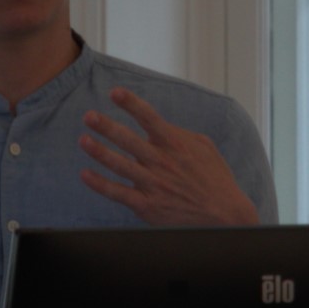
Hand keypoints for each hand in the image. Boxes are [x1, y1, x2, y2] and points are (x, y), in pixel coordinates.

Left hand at [79, 87, 258, 226]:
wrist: (225, 215)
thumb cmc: (214, 178)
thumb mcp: (205, 147)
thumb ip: (180, 134)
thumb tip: (159, 125)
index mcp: (175, 144)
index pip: (150, 118)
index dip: (131, 103)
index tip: (114, 92)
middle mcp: (162, 162)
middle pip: (129, 140)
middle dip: (107, 126)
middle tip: (89, 116)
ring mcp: (154, 184)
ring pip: (120, 165)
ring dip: (99, 152)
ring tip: (83, 139)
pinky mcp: (148, 206)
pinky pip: (119, 193)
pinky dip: (100, 184)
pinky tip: (85, 174)